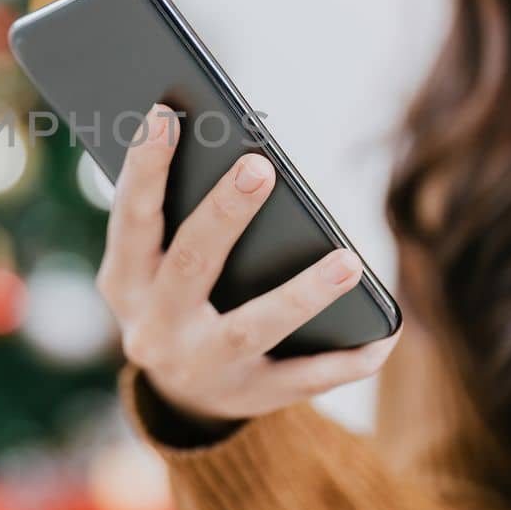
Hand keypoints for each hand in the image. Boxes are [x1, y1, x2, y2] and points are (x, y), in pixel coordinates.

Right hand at [96, 103, 401, 424]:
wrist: (179, 397)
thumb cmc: (174, 294)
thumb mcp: (153, 262)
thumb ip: (176, 214)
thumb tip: (232, 147)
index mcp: (125, 281)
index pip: (133, 218)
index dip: (146, 168)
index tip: (166, 113)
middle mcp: (155, 327)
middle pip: (191, 266)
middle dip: (224, 215)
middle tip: (259, 166)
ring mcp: (203, 366)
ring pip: (252, 328)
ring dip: (301, 294)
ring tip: (349, 260)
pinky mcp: (249, 396)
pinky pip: (303, 378)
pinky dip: (346, 359)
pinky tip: (385, 333)